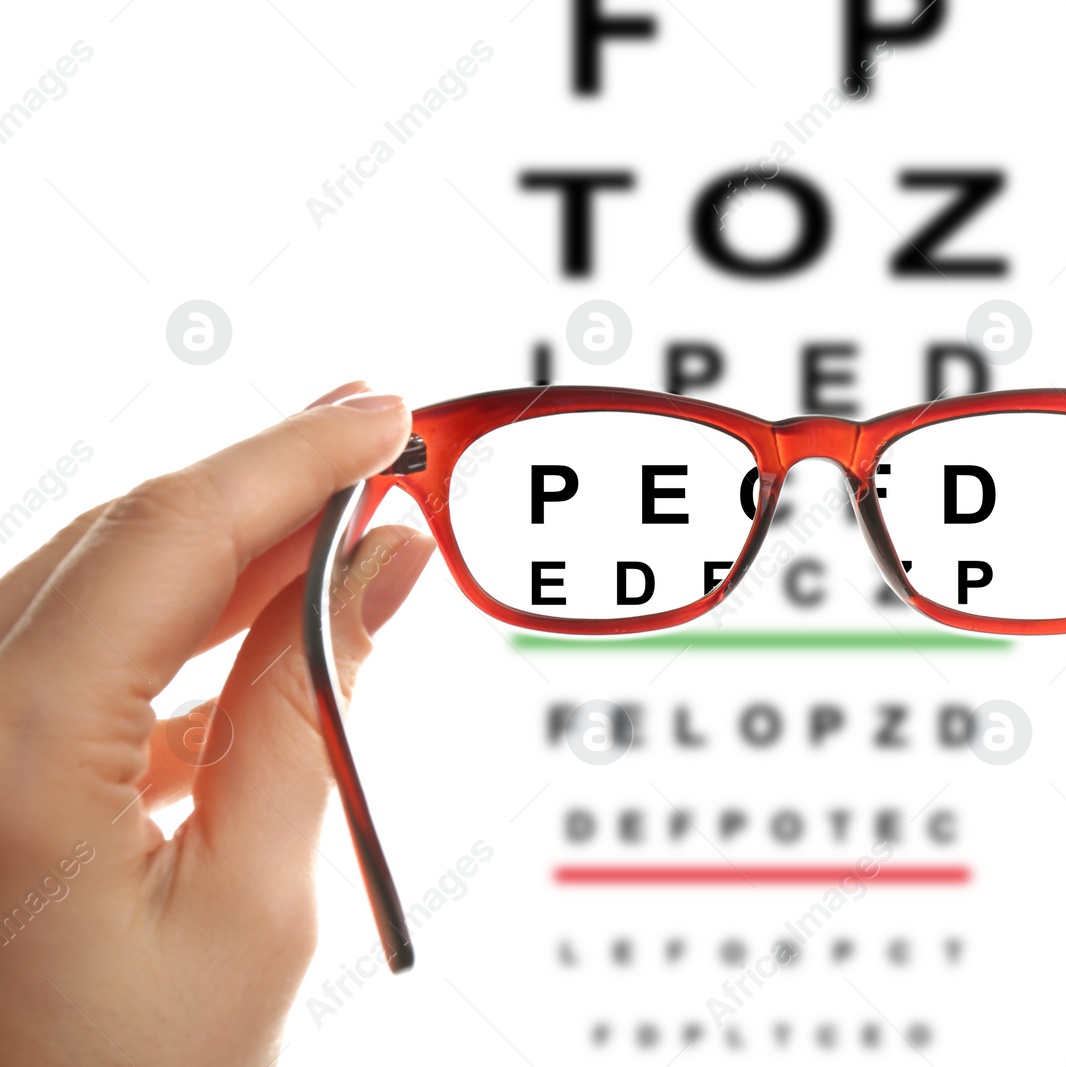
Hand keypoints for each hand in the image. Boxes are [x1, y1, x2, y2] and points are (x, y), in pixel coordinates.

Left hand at [0, 381, 435, 1064]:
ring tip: (341, 533)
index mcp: (10, 756)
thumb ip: (311, 707)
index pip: (168, 538)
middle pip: (122, 544)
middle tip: (376, 449)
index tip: (380, 419)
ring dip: (224, 555)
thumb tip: (376, 568)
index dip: (291, 460)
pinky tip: (262, 639)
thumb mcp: (254, 899)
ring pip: (94, 588)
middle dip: (262, 489)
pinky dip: (175, 634)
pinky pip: (73, 660)